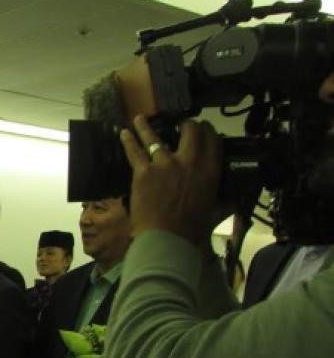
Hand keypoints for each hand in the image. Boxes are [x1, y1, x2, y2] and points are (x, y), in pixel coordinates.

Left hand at [119, 115, 228, 244]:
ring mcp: (165, 164)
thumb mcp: (215, 213)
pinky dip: (128, 141)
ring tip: (140, 119)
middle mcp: (189, 162)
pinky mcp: (144, 171)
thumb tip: (234, 203)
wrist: (166, 238)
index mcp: (210, 171)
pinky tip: (124, 133)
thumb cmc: (191, 230)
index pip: (212, 141)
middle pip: (189, 132)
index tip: (202, 128)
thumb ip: (224, 205)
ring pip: (155, 138)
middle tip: (180, 123)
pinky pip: (134, 151)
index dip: (207, 131)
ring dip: (146, 127)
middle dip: (185, 124)